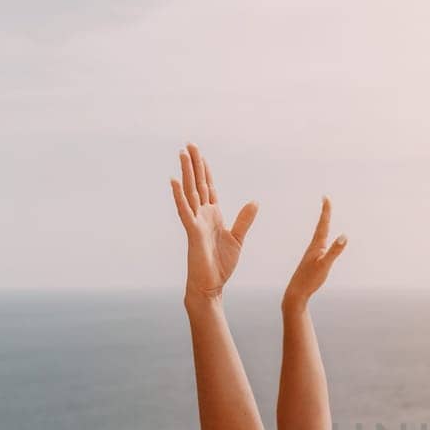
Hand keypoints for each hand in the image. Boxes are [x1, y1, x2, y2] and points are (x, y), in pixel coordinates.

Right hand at [169, 142, 258, 301]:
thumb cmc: (221, 264)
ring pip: (190, 192)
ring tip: (182, 154)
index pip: (209, 188)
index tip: (200, 154)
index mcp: (213, 215)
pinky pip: (185, 211)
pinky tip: (175, 181)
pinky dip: (179, 196)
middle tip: (190, 144)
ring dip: (186, 173)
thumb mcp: (237, 238)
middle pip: (198, 184)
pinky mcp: (192, 232)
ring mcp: (196, 222)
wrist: (211, 285)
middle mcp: (202, 215)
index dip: (205, 171)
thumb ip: (244, 220)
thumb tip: (254, 202)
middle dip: (194, 164)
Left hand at [282, 196, 347, 309]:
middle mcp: (313, 247)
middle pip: (321, 227)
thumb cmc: (310, 279)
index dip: (325, 211)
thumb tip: (344, 236)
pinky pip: (319, 245)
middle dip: (325, 214)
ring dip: (323, 225)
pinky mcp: (312, 261)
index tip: (326, 197)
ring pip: (319, 235)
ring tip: (325, 218)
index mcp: (316, 245)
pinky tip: (322, 242)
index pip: (323, 224)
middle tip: (326, 201)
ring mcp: (312, 254)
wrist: (295, 292)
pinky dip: (323, 238)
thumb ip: (334, 251)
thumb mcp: (325, 265)